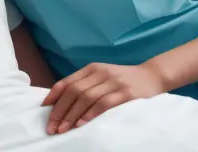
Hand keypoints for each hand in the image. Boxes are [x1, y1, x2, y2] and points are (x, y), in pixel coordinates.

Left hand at [42, 62, 165, 134]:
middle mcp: (101, 73)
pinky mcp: (126, 93)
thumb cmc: (124, 80)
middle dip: (60, 110)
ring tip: (63, 129)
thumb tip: (61, 102)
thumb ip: (86, 85)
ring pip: (86, 98)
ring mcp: (114, 82)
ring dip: (72, 115)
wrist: (152, 76)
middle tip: (51, 127)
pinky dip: (90, 114)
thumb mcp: (103, 77)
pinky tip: (82, 124)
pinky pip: (104, 104)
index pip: (68, 81)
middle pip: (74, 91)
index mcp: (93, 68)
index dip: (54, 95)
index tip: (44, 109)